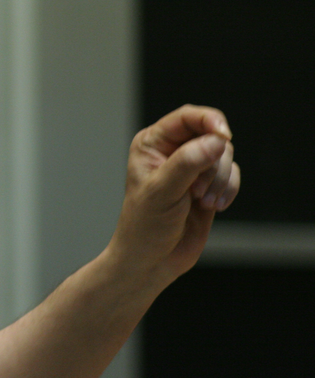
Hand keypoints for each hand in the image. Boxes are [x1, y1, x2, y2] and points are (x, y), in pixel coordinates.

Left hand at [108, 105, 240, 289]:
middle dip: (213, 162)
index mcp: (152, 143)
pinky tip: (213, 207)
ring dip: (219, 180)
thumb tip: (216, 141)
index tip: (225, 136)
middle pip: (212, 135)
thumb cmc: (145, 225)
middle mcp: (172, 151)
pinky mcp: (208, 185)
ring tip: (203, 202)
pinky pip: (232, 174)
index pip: (187, 117)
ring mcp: (192, 168)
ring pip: (224, 156)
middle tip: (197, 190)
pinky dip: (229, 189)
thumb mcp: (162, 192)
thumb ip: (188, 163)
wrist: (151, 260)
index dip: (210, 120)